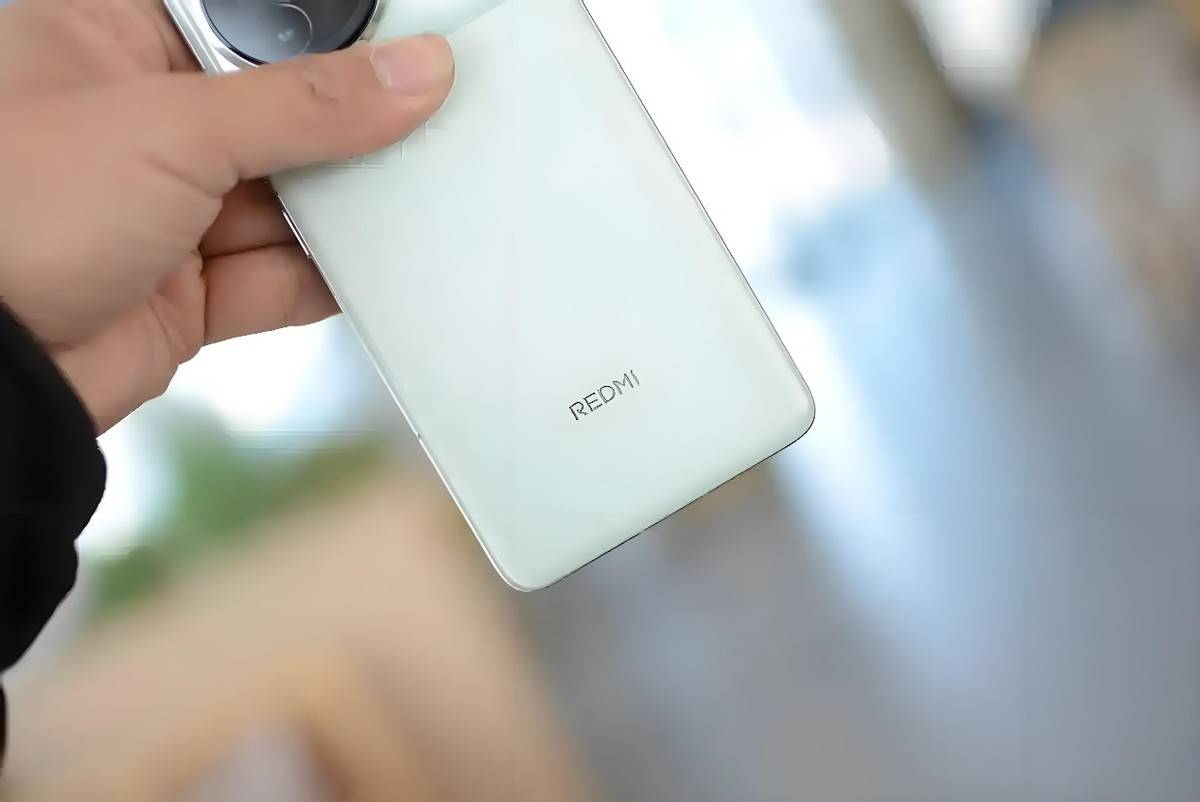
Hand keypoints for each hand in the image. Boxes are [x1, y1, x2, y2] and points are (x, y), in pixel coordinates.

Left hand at [0, 0, 453, 431]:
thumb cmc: (15, 210)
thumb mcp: (175, 129)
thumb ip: (308, 105)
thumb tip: (415, 72)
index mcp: (108, 42)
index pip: (243, 21)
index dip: (323, 34)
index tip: (400, 44)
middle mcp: (138, 124)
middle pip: (275, 114)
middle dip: (346, 130)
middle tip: (426, 122)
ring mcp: (163, 213)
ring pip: (284, 201)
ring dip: (345, 208)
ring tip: (418, 196)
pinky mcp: (186, 292)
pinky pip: (277, 278)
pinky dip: (327, 277)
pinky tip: (377, 265)